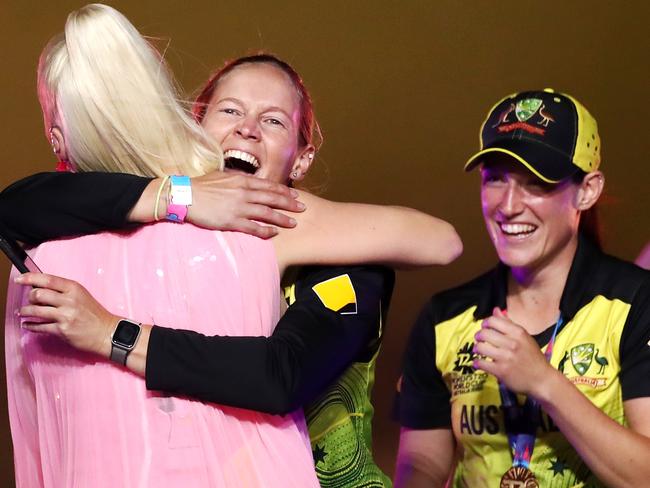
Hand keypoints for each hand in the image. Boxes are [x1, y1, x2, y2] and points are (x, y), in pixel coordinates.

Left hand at [15, 272, 117, 357]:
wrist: (106, 331)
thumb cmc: (94, 314)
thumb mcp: (81, 295)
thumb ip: (63, 291)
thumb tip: (41, 289)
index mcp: (74, 288)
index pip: (48, 279)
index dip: (30, 278)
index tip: (19, 279)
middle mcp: (69, 300)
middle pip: (38, 294)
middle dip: (29, 297)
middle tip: (29, 300)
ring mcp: (65, 315)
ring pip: (35, 310)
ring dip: (25, 311)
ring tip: (22, 312)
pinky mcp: (62, 330)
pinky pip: (39, 327)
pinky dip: (30, 326)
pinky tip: (27, 324)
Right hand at [189, 171, 305, 237]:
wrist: (184, 195)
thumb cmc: (201, 185)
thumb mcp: (222, 176)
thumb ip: (238, 178)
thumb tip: (248, 180)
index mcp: (242, 180)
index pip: (269, 185)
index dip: (284, 191)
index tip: (295, 194)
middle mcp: (243, 192)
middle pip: (273, 198)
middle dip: (290, 204)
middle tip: (303, 208)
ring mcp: (238, 207)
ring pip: (267, 213)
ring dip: (282, 219)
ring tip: (294, 223)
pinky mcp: (231, 221)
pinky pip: (253, 228)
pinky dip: (266, 231)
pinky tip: (275, 234)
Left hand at [473, 307, 556, 397]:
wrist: (543, 380)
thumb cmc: (533, 357)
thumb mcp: (524, 337)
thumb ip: (509, 323)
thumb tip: (496, 310)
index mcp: (518, 333)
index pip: (493, 320)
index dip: (485, 323)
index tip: (485, 327)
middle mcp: (512, 344)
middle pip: (484, 333)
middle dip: (478, 336)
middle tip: (480, 339)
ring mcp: (506, 358)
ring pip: (480, 347)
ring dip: (477, 349)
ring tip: (479, 350)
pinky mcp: (501, 371)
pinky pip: (481, 363)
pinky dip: (477, 363)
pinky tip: (479, 363)